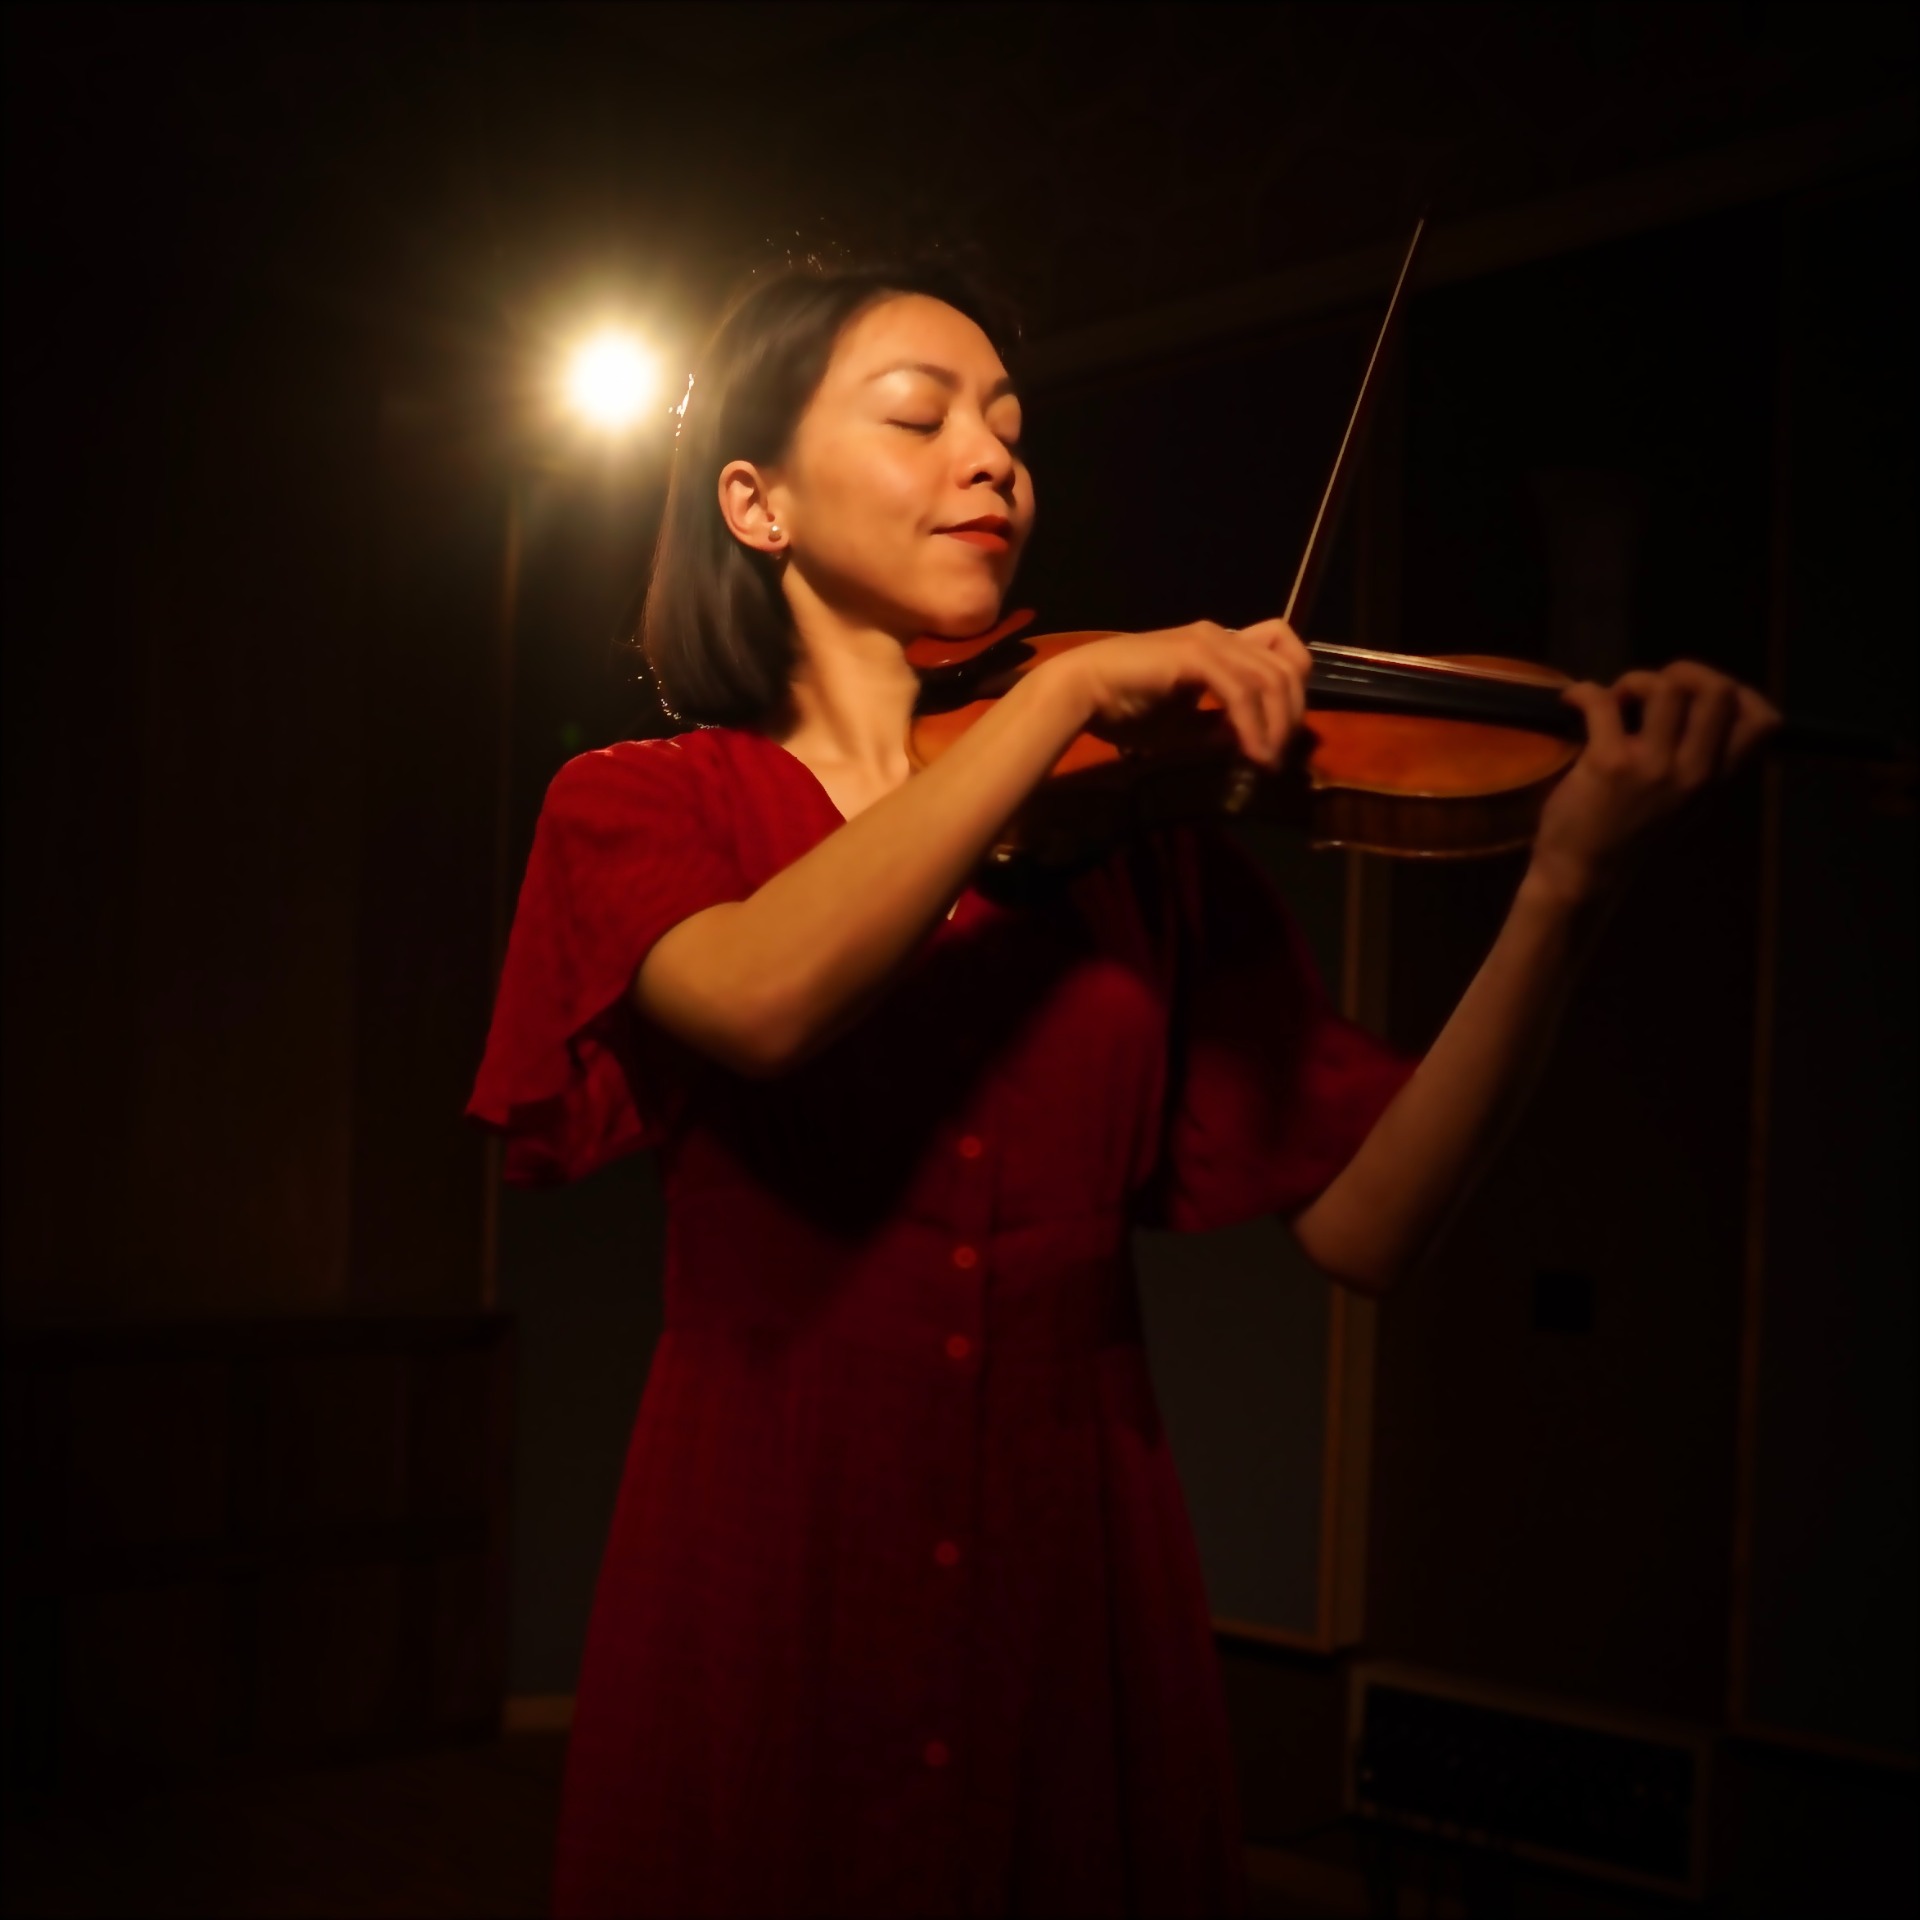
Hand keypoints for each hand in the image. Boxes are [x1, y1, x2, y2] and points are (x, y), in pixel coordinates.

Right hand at [1047, 618, 1311, 768]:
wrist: (1079, 690)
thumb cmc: (1120, 707)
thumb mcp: (1180, 726)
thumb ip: (1215, 729)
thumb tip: (1248, 742)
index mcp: (1218, 645)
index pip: (1280, 651)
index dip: (1294, 689)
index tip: (1280, 731)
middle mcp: (1219, 636)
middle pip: (1288, 666)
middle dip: (1292, 715)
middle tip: (1277, 755)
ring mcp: (1209, 641)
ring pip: (1271, 679)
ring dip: (1277, 725)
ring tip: (1266, 761)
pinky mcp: (1195, 655)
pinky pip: (1241, 693)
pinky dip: (1253, 727)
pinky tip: (1250, 754)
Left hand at [1528, 660, 1779, 903]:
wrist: (1583, 876)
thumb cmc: (1629, 837)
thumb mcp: (1686, 803)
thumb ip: (1700, 760)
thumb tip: (1691, 702)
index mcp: (1717, 780)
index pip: (1764, 721)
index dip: (1736, 691)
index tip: (1699, 697)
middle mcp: (1695, 772)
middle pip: (1717, 690)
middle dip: (1683, 673)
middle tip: (1651, 693)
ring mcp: (1654, 767)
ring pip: (1665, 687)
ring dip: (1635, 682)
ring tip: (1616, 703)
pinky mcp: (1609, 763)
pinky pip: (1602, 701)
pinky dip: (1583, 693)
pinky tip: (1572, 702)